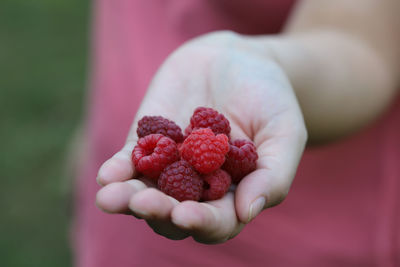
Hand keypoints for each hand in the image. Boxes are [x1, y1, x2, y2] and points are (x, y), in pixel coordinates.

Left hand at [95, 31, 306, 243]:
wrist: (239, 60)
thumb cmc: (270, 99)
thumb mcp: (284, 133)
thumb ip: (273, 175)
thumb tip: (247, 212)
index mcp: (231, 193)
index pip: (216, 221)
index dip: (202, 223)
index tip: (187, 216)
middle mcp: (197, 186)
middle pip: (173, 213)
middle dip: (158, 212)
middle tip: (145, 204)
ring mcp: (169, 165)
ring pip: (145, 192)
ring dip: (127, 199)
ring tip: (111, 198)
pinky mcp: (148, 142)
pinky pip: (130, 161)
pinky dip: (118, 169)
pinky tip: (108, 175)